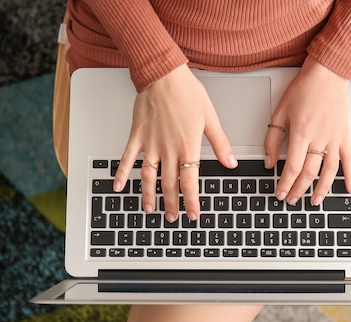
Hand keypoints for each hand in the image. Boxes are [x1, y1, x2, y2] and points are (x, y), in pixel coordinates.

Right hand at [113, 64, 236, 221]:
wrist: (163, 74)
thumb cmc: (187, 92)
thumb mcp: (210, 118)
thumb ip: (220, 144)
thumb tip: (231, 162)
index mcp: (188, 146)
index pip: (190, 182)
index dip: (192, 201)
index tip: (193, 214)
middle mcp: (168, 149)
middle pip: (169, 184)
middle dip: (172, 204)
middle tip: (173, 218)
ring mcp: (150, 144)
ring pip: (149, 177)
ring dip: (149, 195)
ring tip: (150, 210)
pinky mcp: (137, 136)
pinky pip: (127, 159)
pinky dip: (122, 173)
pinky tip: (118, 187)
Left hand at [264, 56, 350, 206]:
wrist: (327, 73)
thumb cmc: (303, 90)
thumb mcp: (280, 112)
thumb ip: (272, 139)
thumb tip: (268, 163)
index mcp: (301, 132)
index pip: (292, 167)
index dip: (285, 184)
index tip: (280, 194)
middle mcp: (319, 138)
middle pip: (309, 172)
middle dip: (298, 190)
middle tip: (291, 200)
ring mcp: (334, 138)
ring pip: (329, 171)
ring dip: (322, 189)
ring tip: (314, 202)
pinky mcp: (345, 136)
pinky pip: (350, 160)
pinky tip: (350, 190)